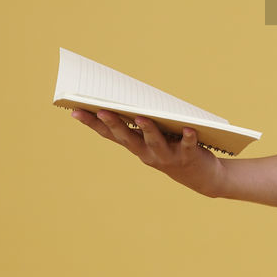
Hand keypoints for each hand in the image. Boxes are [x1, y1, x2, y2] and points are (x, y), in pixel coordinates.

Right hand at [73, 109, 225, 197]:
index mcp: (136, 147)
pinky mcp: (189, 156)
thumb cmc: (174, 148)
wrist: (201, 177)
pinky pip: (188, 145)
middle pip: (128, 138)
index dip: (92, 123)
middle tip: (101, 110)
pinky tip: (189, 128)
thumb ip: (143, 122)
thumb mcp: (155, 136)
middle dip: (115, 124)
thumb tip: (130, 99)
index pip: (110, 135)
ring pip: (155, 142)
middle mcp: (148, 154)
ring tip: (141, 116)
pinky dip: (188, 137)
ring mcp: (167, 156)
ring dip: (148, 129)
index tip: (75, 109)